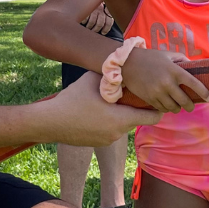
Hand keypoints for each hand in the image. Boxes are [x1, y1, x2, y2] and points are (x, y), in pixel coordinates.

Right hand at [47, 71, 162, 144]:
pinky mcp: (98, 144)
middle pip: (136, 120)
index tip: (155, 100)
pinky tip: (95, 113)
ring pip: (122, 126)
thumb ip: (111, 74)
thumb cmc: (72, 100)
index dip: (157, 108)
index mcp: (122, 118)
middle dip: (135, 109)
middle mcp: (119, 132)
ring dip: (119, 115)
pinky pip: (110, 132)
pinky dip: (108, 123)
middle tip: (129, 95)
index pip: (152, 117)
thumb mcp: (93, 80)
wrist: (50, 122)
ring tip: (107, 103)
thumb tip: (123, 64)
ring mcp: (108, 140)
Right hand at [81, 3, 113, 34]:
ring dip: (89, 27)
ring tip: (88, 27)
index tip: (103, 32)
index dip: (106, 29)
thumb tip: (106, 24)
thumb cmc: (97, 0)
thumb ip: (106, 13)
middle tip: (93, 31)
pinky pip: (84, 18)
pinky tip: (83, 21)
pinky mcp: (85, 8)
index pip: (108, 22)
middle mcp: (101, 9)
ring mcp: (92, 9)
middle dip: (96, 29)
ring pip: (91, 22)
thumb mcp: (104, 5)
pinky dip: (84, 21)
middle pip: (99, 24)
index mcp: (107, 9)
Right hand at [121, 47, 208, 112]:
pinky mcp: (149, 98)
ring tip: (178, 106)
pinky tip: (167, 105)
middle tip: (191, 106)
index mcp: (174, 70)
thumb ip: (182, 59)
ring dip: (177, 108)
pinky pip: (162, 109)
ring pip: (173, 108)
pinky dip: (166, 109)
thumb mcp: (167, 54)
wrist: (128, 63)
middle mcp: (167, 83)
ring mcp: (157, 92)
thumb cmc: (150, 57)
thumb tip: (194, 66)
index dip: (204, 92)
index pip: (194, 83)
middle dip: (190, 106)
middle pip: (184, 101)